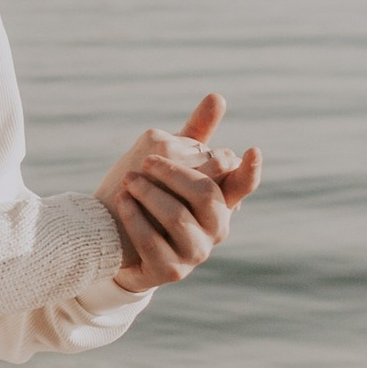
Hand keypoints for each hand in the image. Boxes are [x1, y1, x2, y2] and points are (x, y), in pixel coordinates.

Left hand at [92, 95, 262, 290]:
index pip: (242, 184)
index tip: (253, 150)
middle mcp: (215, 229)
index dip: (250, 170)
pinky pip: (153, 241)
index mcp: (221, 200)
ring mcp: (194, 253)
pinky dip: (136, 217)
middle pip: (206, 194)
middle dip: (175, 172)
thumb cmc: (150, 195)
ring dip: (150, 193)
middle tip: (147, 160)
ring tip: (128, 180)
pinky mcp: (168, 271)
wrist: (113, 240)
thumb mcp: (172, 163)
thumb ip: (195, 135)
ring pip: (179, 218)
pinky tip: (123, 200)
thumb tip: (218, 95)